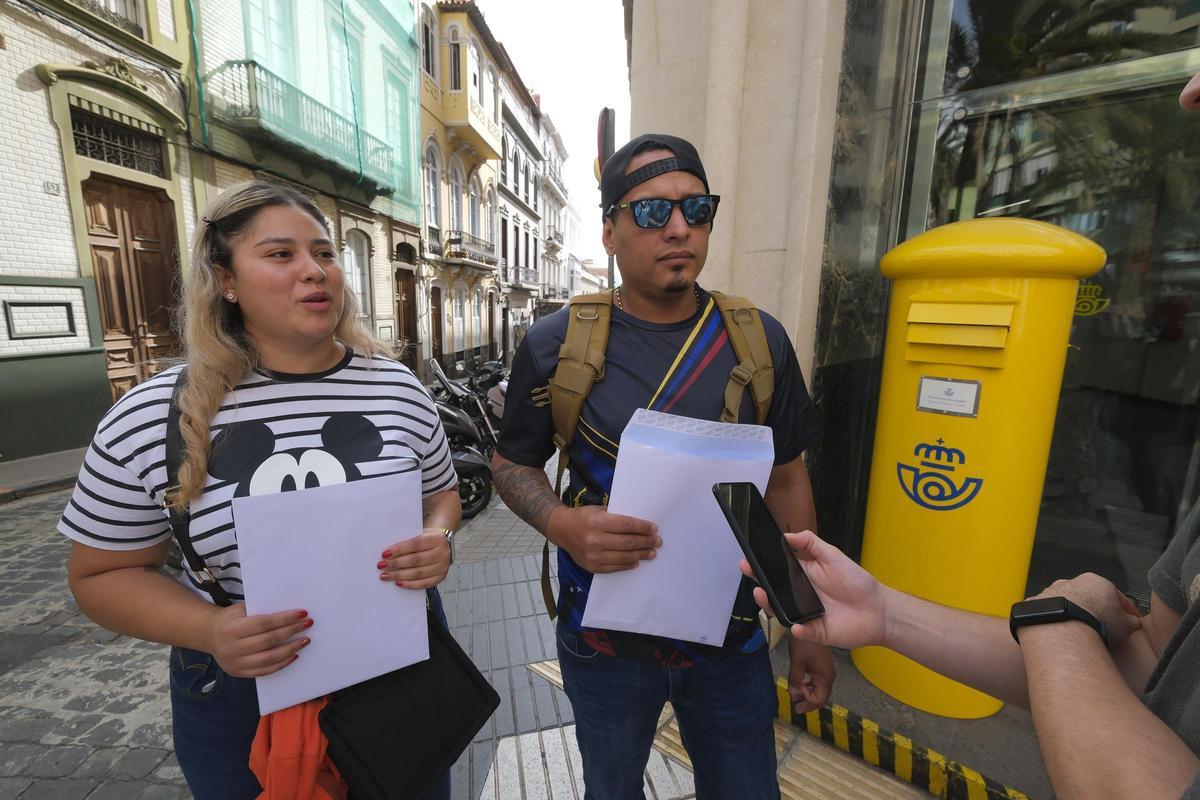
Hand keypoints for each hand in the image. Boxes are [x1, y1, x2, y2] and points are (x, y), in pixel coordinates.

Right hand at [205, 604, 311, 677]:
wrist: (209, 634)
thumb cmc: (230, 618)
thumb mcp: (241, 610)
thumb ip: (261, 612)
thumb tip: (291, 613)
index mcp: (232, 628)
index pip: (264, 623)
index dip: (285, 619)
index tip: (302, 614)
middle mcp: (231, 648)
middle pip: (268, 641)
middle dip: (291, 632)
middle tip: (307, 625)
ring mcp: (234, 663)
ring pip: (268, 658)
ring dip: (290, 649)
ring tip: (304, 640)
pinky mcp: (238, 673)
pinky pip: (264, 671)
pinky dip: (281, 664)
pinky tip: (293, 655)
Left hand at [378, 530, 450, 588]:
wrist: (444, 546)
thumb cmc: (427, 540)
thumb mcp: (421, 535)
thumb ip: (408, 541)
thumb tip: (388, 553)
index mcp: (436, 539)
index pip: (415, 544)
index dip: (399, 549)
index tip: (384, 554)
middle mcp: (441, 553)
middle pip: (416, 560)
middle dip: (396, 563)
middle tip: (381, 566)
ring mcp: (442, 567)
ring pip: (418, 573)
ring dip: (399, 575)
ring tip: (385, 575)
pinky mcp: (440, 578)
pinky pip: (424, 584)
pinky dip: (410, 584)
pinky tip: (398, 583)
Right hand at [547, 505, 660, 572]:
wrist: (562, 529)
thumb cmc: (583, 517)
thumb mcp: (599, 510)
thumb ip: (617, 517)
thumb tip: (640, 525)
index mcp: (598, 522)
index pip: (626, 526)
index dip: (642, 528)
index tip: (654, 529)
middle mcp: (595, 540)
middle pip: (628, 542)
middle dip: (646, 542)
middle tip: (657, 542)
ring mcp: (593, 555)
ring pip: (624, 557)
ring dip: (641, 555)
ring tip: (652, 553)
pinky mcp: (592, 566)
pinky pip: (614, 567)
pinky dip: (627, 564)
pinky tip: (636, 561)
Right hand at [739, 530, 885, 649]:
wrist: (878, 609)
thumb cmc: (857, 583)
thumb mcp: (833, 555)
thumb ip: (810, 543)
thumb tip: (787, 535)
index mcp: (803, 577)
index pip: (776, 572)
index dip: (761, 567)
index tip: (748, 559)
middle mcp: (800, 596)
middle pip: (773, 592)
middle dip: (758, 583)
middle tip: (749, 573)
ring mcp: (805, 615)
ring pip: (781, 612)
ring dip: (769, 604)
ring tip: (762, 594)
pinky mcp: (815, 632)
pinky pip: (801, 632)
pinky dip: (797, 629)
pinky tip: (796, 625)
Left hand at [788, 637, 835, 713]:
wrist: (810, 625)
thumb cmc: (804, 643)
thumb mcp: (797, 663)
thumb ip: (795, 680)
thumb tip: (793, 693)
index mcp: (825, 677)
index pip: (820, 699)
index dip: (808, 702)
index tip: (796, 700)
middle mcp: (829, 676)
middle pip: (821, 696)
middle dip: (808, 701)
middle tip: (796, 705)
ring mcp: (827, 670)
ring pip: (819, 689)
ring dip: (808, 693)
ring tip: (795, 693)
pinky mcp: (823, 665)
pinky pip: (817, 681)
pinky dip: (809, 685)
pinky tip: (801, 683)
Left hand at [1031, 573, 1141, 647]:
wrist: (1063, 628)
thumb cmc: (1093, 622)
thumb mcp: (1125, 624)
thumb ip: (1131, 621)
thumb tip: (1133, 623)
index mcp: (1096, 581)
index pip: (1114, 594)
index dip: (1123, 608)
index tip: (1126, 618)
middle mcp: (1072, 582)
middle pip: (1088, 597)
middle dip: (1095, 609)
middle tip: (1102, 625)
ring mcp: (1052, 591)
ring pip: (1067, 603)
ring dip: (1073, 614)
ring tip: (1080, 631)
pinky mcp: (1037, 604)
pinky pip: (1050, 612)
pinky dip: (1056, 620)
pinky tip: (1061, 632)